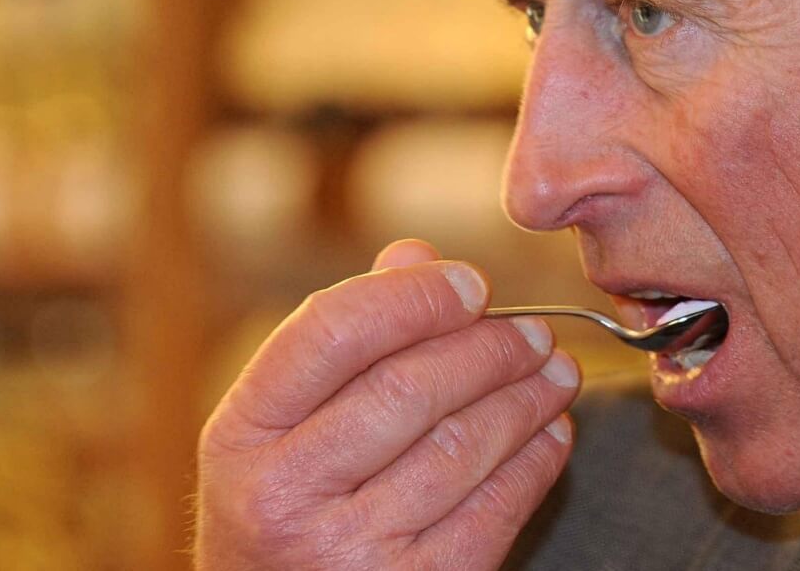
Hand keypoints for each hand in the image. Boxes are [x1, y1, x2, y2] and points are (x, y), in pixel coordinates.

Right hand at [195, 239, 580, 569]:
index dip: (413, 297)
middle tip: (535, 332)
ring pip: (461, 447)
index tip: (472, 283)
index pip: (332, 333)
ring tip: (556, 372)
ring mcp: (350, 551)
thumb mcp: (280, 430)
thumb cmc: (288, 507)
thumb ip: (345, 341)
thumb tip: (415, 257)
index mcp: (243, 435)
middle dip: (488, 348)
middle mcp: (285, 495)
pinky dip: (536, 460)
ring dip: (525, 399)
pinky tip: (551, 432)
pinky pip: (495, 508)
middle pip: (408, 388)